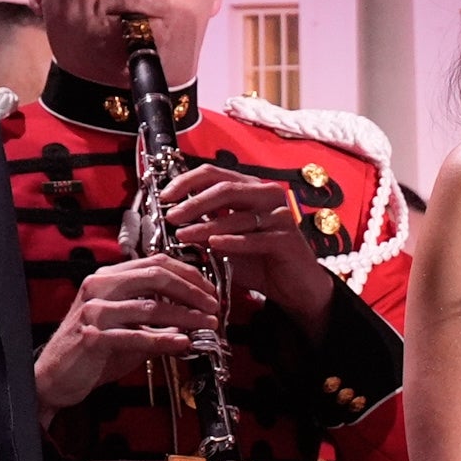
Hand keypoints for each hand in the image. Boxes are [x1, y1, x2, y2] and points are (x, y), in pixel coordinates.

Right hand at [33, 254, 219, 408]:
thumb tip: (192, 320)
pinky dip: (165, 340)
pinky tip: (183, 343)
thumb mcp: (126, 329)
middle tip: (213, 306)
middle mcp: (99, 287)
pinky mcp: (93, 336)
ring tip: (206, 325)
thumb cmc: (90, 351)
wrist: (54, 377)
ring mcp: (94, 311)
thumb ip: (156, 321)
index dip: (188, 274)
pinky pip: (138, 335)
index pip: (155, 263)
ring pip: (151, 306)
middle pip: (156, 276)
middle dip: (192, 291)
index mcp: (108, 278)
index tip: (209, 290)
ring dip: (186, 316)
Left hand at [159, 163, 337, 319]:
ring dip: (206, 225)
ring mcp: (280, 215)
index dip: (187, 181)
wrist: (295, 287)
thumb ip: (204, 228)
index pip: (215, 173)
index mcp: (251, 189)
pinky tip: (213, 245)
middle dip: (194, 202)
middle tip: (172, 216)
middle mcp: (267, 195)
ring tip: (183, 235)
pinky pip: (254, 238)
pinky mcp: (287, 238)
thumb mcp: (226, 241)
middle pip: (225, 187)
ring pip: (237, 214)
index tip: (165, 196)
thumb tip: (171, 221)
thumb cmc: (259, 261)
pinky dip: (232, 241)